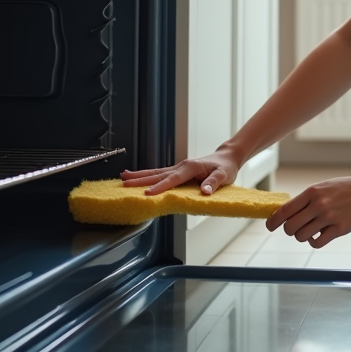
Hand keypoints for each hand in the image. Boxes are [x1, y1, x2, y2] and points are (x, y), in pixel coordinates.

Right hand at [120, 149, 240, 195]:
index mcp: (191, 167)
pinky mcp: (178, 171)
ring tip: (123, 177)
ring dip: (140, 175)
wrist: (227, 157)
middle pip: (158, 174)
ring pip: (156, 172)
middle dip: (141, 179)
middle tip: (124, 183)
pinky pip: (160, 174)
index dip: (160, 187)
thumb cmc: (226, 167)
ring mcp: (179, 168)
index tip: (147, 194)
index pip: (173, 179)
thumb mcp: (224, 175)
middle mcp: (182, 166)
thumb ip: (214, 183)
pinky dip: (148, 176)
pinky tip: (137, 177)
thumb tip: (205, 191)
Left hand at [266, 174, 350, 248]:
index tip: (270, 226)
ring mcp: (329, 217)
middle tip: (296, 229)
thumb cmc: (347, 188)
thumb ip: (307, 199)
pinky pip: (317, 243)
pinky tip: (321, 235)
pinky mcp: (340, 229)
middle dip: (290, 230)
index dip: (273, 221)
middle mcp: (318, 204)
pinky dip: (315, 242)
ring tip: (312, 230)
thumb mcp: (324, 187)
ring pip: (302, 236)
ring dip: (303, 236)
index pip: (284, 210)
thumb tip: (287, 213)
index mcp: (312, 192)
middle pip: (290, 227)